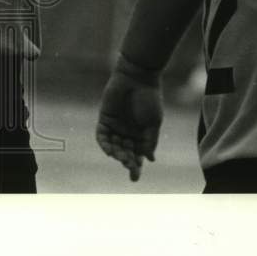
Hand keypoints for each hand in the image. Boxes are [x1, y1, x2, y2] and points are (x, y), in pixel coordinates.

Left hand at [95, 59, 163, 181]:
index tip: (135, 178)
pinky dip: (105, 144)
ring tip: (122, 158)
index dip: (136, 166)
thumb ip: (150, 140)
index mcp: (141, 134)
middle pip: (125, 152)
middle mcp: (127, 132)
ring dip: (117, 154)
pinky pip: (102, 137)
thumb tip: (150, 159)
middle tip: (130, 168)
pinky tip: (110, 151)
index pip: (137, 154)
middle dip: (127, 162)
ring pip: (114, 147)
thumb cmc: (149, 99)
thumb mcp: (154, 122)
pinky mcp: (104, 119)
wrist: (137, 78)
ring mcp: (115, 126)